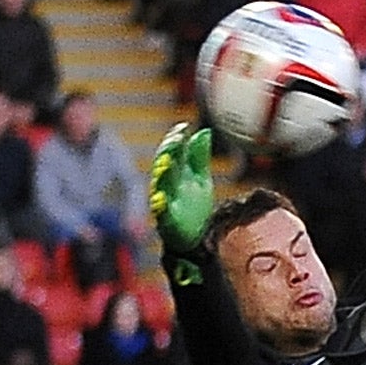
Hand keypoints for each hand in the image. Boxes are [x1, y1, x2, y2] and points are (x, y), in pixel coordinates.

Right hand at [148, 124, 213, 253]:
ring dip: (163, 174)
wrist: (197, 237)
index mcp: (176, 174)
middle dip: (169, 152)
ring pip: (161, 187)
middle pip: (165, 166)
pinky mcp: (168, 222)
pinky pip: (162, 213)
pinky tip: (161, 199)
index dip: (175, 140)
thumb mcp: (200, 178)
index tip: (183, 127)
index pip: (173, 153)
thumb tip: (204, 131)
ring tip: (167, 163)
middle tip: (176, 139)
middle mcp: (168, 186)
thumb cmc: (194, 205)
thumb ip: (199, 157)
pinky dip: (161, 206)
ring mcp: (166, 203)